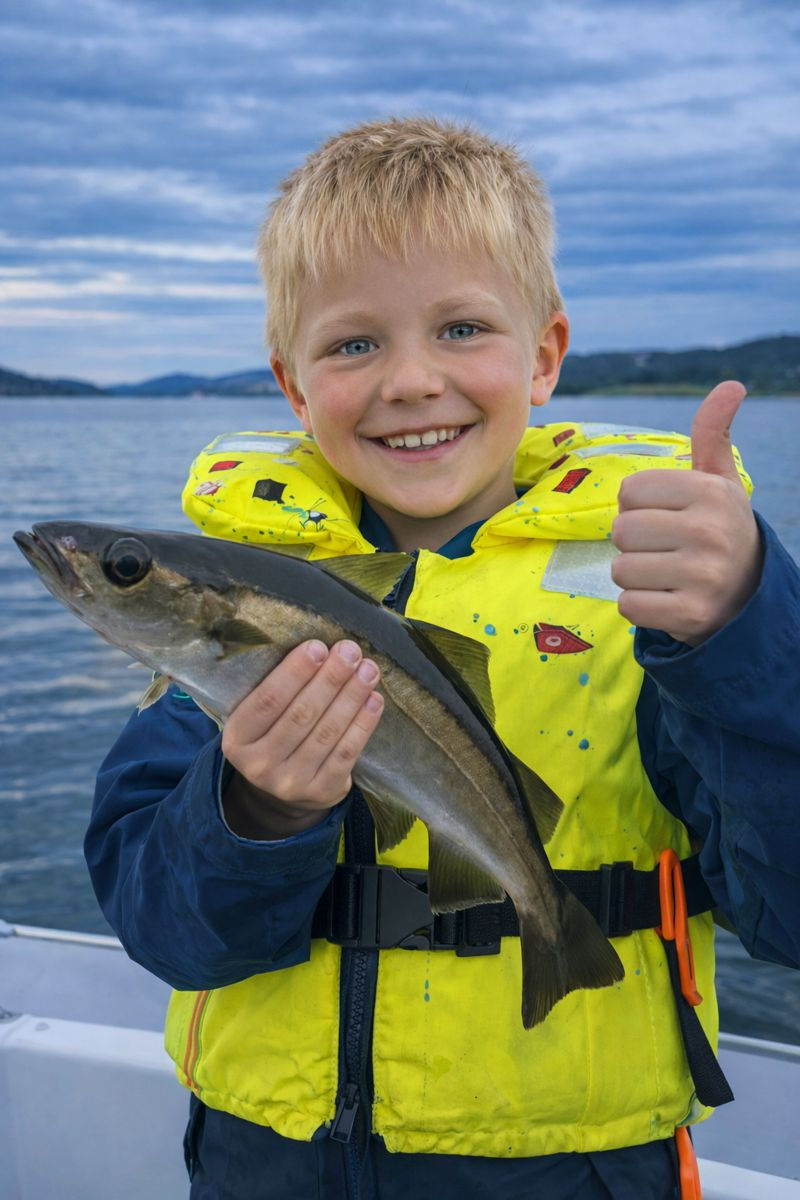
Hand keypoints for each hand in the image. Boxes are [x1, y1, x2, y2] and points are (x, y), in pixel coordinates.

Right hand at [221, 639, 382, 838]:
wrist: (282, 792)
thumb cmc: (273, 735)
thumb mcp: (258, 717)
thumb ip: (277, 688)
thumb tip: (319, 649)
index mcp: (237, 738)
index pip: (267, 700)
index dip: (295, 672)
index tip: (318, 646)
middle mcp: (260, 765)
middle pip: (301, 714)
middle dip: (330, 678)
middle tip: (351, 651)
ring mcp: (291, 782)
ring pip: (327, 732)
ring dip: (352, 696)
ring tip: (368, 670)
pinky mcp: (322, 792)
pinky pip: (346, 753)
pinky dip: (363, 724)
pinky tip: (374, 700)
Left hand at [611, 381, 761, 645]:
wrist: (748, 597)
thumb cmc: (719, 529)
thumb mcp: (719, 481)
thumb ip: (713, 434)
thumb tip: (731, 385)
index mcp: (710, 492)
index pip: (629, 492)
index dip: (637, 507)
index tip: (665, 517)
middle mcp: (709, 531)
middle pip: (621, 531)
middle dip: (634, 543)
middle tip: (664, 550)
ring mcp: (702, 576)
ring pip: (621, 570)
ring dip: (634, 576)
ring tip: (665, 575)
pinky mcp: (691, 615)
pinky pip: (629, 606)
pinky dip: (639, 606)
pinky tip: (665, 600)